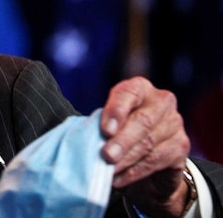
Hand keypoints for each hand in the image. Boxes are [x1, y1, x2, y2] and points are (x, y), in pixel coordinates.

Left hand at [100, 77, 190, 216]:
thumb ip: (103, 125)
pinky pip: (157, 160)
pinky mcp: (181, 146)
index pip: (129, 93)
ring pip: (149, 143)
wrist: (148, 155)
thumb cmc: (121, 132)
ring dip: (126, 159)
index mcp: (139, 88)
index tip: (105, 130)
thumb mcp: (110, 122)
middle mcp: (161, 101)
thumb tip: (86, 138)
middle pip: (142, 121)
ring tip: (109, 170)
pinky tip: (119, 179)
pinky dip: (135, 171)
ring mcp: (175, 123)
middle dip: (122, 141)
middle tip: (107, 156)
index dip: (116, 110)